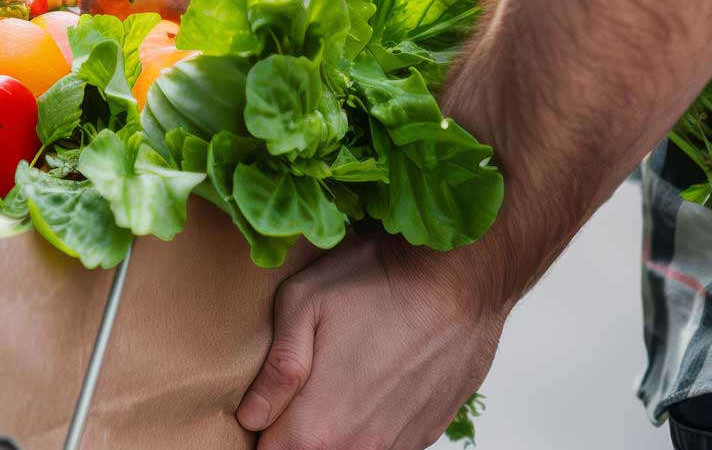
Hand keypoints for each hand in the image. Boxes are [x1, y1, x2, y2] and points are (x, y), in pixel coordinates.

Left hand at [237, 235, 507, 449]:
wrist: (460, 279)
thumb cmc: (378, 281)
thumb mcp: (304, 303)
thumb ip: (275, 370)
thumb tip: (251, 414)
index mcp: (316, 428)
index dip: (263, 428)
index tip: (265, 405)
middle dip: (297, 430)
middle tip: (301, 390)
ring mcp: (396, 445)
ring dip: (336, 429)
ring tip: (341, 381)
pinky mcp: (425, 434)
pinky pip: (384, 444)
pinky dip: (370, 424)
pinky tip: (373, 384)